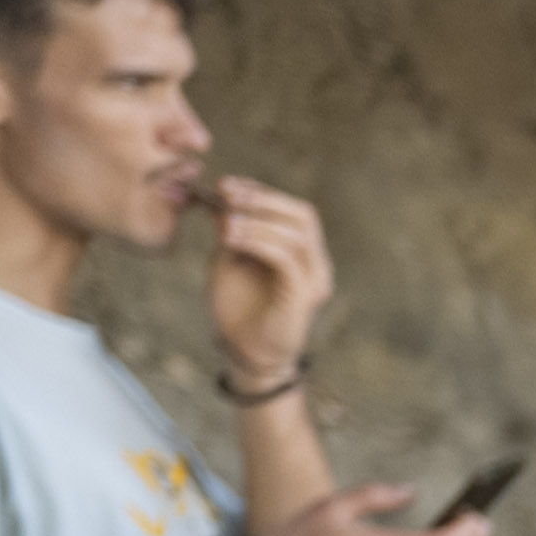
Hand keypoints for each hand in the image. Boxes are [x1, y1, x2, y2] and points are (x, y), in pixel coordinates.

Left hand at [201, 172, 333, 381]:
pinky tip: (231, 239)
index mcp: (302, 252)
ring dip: (257, 221)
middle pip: (303, 215)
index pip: (292, 210)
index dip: (260, 192)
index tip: (226, 185)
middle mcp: (316, 263)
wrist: (245, 350)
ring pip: (296, 234)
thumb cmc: (238, 306)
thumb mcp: (228, 259)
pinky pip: (286, 259)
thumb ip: (230, 232)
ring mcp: (314, 280)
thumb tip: (219, 200)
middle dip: (262, 199)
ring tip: (225, 221)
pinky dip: (258, 242)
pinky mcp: (302, 296)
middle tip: (227, 194)